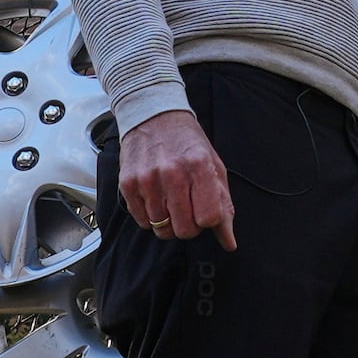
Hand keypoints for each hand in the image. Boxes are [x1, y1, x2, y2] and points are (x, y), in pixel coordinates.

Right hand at [117, 107, 236, 250]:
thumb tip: (229, 242)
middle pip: (184, 230)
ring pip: (161, 228)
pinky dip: (150, 217)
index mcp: (199, 166)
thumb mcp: (213, 166)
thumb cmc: (188, 143)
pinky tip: (155, 198)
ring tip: (170, 201)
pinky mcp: (128, 184)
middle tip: (188, 210)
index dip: (209, 221)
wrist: (153, 115)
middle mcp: (172, 173)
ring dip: (168, 222)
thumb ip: (224, 205)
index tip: (205, 211)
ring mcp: (147, 179)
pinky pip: (142, 221)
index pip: (209, 218)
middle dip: (189, 226)